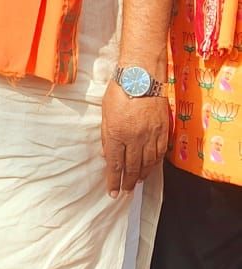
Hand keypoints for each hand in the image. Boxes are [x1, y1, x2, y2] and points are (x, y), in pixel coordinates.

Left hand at [101, 80, 169, 198]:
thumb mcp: (105, 114)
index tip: (112, 193)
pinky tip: (151, 168)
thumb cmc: (119, 91)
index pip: (115, 165)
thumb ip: (107, 137)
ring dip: (142, 175)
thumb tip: (108, 156)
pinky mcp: (163, 129)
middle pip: (132, 167)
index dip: (114, 181)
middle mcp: (135, 138)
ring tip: (137, 182)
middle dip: (128, 182)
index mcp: (117, 134)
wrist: (142, 75)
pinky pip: (160, 152)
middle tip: (125, 191)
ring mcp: (151, 134)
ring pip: (148, 163)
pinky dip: (155, 163)